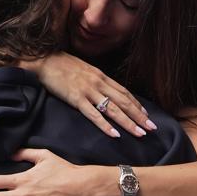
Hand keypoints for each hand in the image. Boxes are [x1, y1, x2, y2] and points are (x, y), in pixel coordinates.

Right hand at [24, 53, 154, 137]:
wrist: (44, 60)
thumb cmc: (61, 65)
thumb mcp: (83, 70)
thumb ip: (95, 80)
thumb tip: (104, 90)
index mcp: (101, 76)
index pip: (124, 92)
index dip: (137, 104)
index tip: (147, 115)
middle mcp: (98, 83)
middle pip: (124, 102)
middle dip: (139, 116)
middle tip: (152, 128)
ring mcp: (88, 91)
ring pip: (113, 109)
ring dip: (128, 123)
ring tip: (140, 133)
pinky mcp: (76, 98)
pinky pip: (94, 115)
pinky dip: (105, 126)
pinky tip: (115, 135)